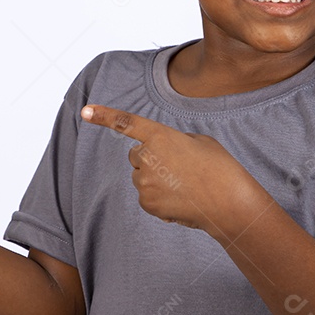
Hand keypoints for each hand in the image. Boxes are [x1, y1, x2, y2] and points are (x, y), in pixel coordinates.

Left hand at [80, 105, 250, 233]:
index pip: (127, 123)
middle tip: (180, 167)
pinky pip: (146, 196)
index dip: (104, 116)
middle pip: (137, 155)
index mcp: (160, 135)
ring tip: (184, 185)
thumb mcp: (198, 142)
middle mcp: (147, 157)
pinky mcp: (146, 203)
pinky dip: (159, 198)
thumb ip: (172, 142)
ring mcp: (145, 182)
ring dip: (156, 179)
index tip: (85, 110)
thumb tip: (160, 156)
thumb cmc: (219, 168)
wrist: (229, 203)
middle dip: (151, 159)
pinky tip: (180, 199)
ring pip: (141, 177)